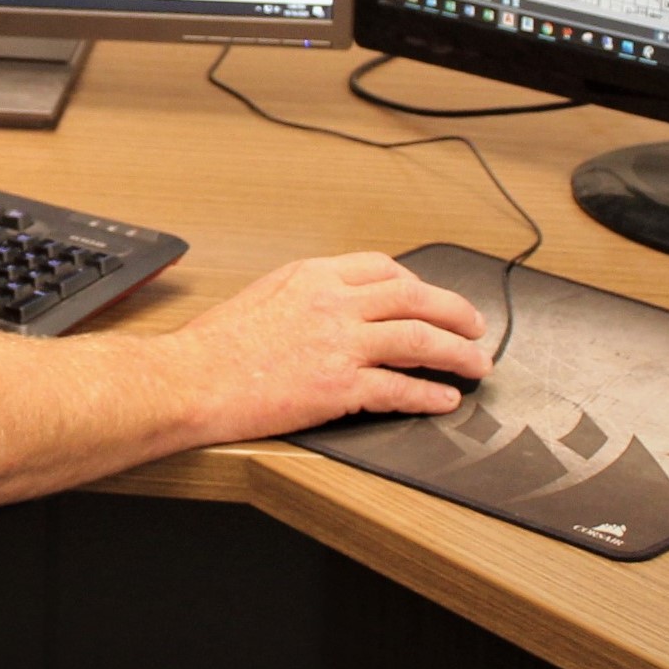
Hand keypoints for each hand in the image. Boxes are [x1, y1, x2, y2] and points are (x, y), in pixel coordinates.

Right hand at [157, 252, 490, 447]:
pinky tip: (443, 400)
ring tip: (476, 364)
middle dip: (454, 311)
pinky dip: (429, 395)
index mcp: (312, 277)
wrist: (192, 380)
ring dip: (457, 353)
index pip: (382, 268)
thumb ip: (303, 296)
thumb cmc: (214, 346)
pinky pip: (400, 388)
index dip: (416, 282)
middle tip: (476, 326)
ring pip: (419, 340)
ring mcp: (340, 344)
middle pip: (414, 297)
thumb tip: (332, 306)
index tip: (429, 296)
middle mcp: (333, 303)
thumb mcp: (261, 296)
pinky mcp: (340, 386)